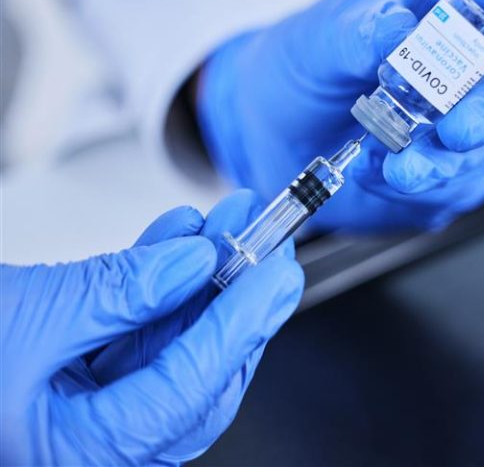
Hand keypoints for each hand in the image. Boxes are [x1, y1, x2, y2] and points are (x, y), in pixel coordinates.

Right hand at [0, 191, 303, 465]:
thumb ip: (117, 294)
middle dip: (238, 304)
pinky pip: (136, 325)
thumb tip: (194, 264)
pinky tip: (181, 235)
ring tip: (236, 222)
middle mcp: (92, 439)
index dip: (238, 327)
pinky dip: (159, 277)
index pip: (186, 391)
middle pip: (195, 373)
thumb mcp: (26, 317)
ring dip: (205, 278)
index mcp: (78, 452)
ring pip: (171, 343)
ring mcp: (88, 403)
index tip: (274, 273)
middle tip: (274, 250)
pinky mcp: (81, 367)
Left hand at [198, 0, 483, 230]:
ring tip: (392, 163)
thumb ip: (360, 32)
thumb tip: (398, 31)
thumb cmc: (304, 67)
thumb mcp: (319, 38)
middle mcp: (472, 66)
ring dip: (445, 162)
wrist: (273, 134)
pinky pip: (454, 188)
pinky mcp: (449, 176)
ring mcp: (467, 124)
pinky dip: (415, 187)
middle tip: (455, 128)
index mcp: (452, 4)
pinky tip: (376, 171)